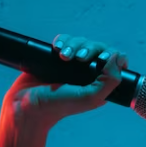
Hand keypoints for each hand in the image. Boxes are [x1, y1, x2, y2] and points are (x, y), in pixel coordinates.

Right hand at [3, 34, 128, 127]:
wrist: (27, 105)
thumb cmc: (59, 106)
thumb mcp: (91, 98)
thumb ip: (110, 81)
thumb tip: (118, 57)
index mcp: (100, 82)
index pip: (113, 60)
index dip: (109, 54)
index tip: (99, 60)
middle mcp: (88, 72)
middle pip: (96, 47)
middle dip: (88, 48)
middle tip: (78, 58)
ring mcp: (71, 64)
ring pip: (80, 42)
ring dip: (74, 44)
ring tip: (64, 56)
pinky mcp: (56, 57)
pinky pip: (64, 41)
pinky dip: (62, 41)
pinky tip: (57, 48)